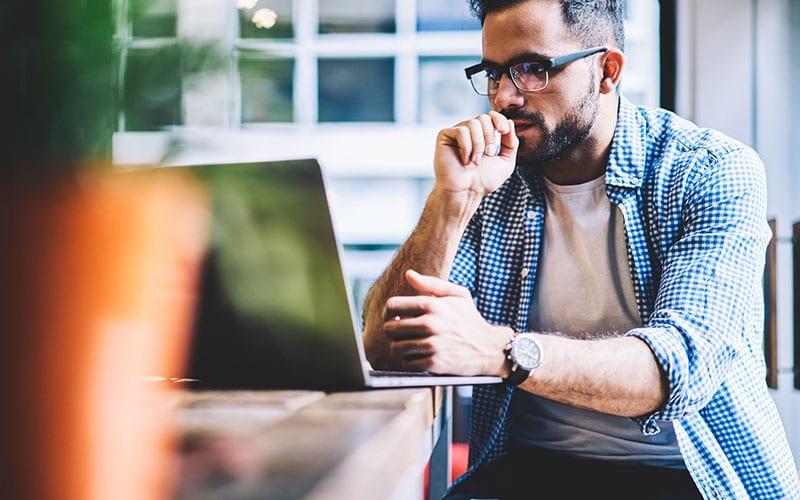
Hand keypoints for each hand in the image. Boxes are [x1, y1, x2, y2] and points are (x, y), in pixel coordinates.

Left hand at [382, 270, 510, 374]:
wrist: (490, 348)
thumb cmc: (470, 320)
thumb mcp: (458, 295)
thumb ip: (431, 283)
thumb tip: (409, 274)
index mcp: (432, 304)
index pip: (392, 306)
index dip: (389, 312)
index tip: (394, 317)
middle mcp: (430, 324)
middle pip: (390, 328)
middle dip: (394, 331)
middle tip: (403, 333)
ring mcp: (432, 344)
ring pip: (396, 347)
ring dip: (401, 347)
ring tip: (412, 345)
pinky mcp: (434, 363)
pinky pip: (407, 363)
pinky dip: (411, 361)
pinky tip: (421, 356)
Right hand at [433, 111, 518, 197]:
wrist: (466, 192)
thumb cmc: (483, 181)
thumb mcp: (505, 162)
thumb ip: (511, 143)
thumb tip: (510, 122)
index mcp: (483, 135)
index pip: (491, 116)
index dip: (499, 119)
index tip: (504, 131)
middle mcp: (469, 132)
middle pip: (483, 118)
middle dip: (490, 136)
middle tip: (489, 154)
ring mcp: (456, 133)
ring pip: (473, 123)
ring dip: (479, 144)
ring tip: (476, 161)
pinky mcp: (445, 136)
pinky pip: (461, 131)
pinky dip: (466, 147)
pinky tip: (464, 160)